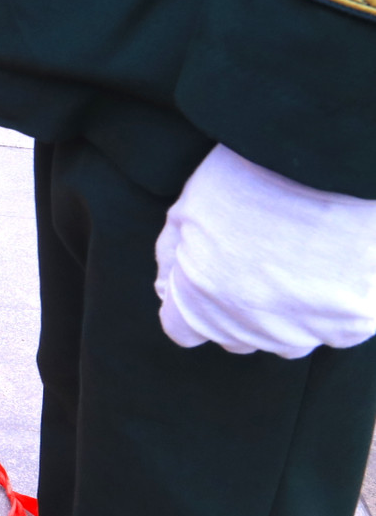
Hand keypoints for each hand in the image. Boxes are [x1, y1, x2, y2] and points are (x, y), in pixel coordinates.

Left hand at [155, 145, 375, 357]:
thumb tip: (165, 286)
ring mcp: (302, 333)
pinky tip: (328, 267)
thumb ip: (172, 251)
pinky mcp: (350, 327)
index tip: (201, 275)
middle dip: (233, 306)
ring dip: (280, 312)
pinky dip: (326, 308)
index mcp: (199, 302)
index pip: (181, 329)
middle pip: (232, 335)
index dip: (186, 303)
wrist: (343, 176)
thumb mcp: (191, 204)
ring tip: (292, 259)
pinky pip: (330, 329)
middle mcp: (249, 328)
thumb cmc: (259, 183)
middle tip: (252, 258)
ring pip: (283, 339)